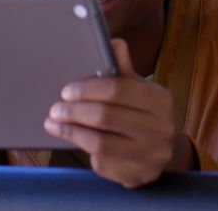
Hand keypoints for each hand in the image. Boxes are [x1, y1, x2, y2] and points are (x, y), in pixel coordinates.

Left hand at [44, 39, 192, 187]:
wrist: (163, 153)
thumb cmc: (143, 114)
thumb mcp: (138, 90)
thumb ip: (123, 69)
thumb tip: (114, 42)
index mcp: (159, 100)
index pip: (118, 90)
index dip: (88, 90)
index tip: (66, 91)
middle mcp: (159, 129)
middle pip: (105, 117)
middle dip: (74, 112)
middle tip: (55, 109)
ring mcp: (149, 155)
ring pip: (100, 143)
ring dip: (71, 132)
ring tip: (54, 124)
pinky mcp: (137, 176)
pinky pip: (102, 163)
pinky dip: (85, 150)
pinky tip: (74, 141)